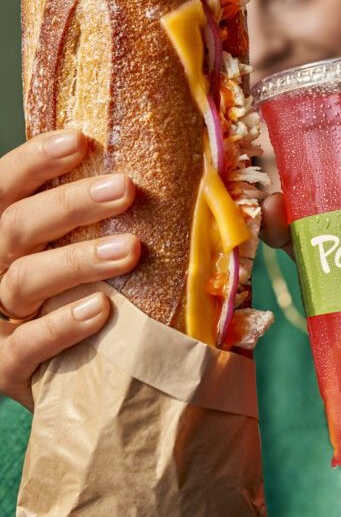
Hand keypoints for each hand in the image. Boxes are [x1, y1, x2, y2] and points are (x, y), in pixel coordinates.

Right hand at [0, 130, 140, 410]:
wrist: (60, 376)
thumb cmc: (75, 297)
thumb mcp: (72, 251)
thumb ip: (90, 218)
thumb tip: (149, 168)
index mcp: (2, 234)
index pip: (3, 188)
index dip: (33, 161)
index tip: (79, 139)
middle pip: (16, 227)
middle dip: (69, 205)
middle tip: (124, 189)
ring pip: (23, 281)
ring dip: (77, 261)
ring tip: (129, 250)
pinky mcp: (5, 366)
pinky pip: (25, 346)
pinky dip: (62, 326)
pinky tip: (101, 310)